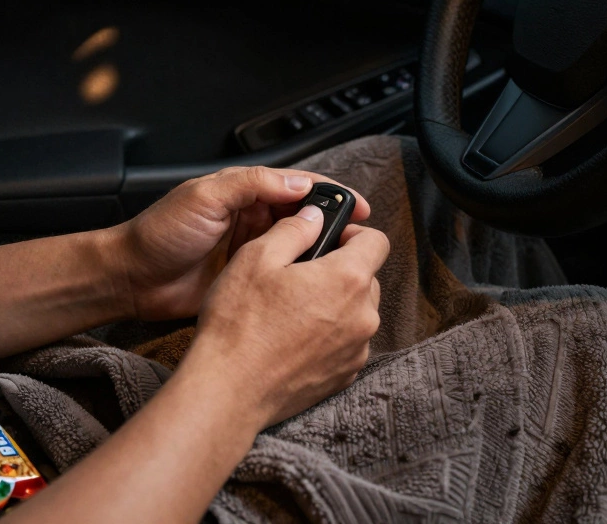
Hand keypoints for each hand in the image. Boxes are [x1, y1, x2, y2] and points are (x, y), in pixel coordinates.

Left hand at [110, 166, 370, 320]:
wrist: (132, 279)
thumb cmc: (159, 233)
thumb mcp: (205, 197)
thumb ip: (250, 185)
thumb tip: (298, 183)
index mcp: (244, 191)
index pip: (299, 186)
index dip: (330, 194)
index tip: (358, 207)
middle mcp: (251, 217)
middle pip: (305, 216)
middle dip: (332, 224)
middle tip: (356, 239)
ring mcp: (251, 249)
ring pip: (298, 246)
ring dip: (319, 251)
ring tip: (342, 262)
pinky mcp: (247, 279)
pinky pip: (281, 274)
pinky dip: (300, 277)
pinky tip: (316, 285)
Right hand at [184, 206, 388, 426]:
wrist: (229, 389)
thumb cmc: (238, 323)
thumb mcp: (256, 257)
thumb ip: (294, 229)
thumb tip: (314, 216)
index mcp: (346, 279)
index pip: (377, 241)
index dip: (354, 233)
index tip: (330, 238)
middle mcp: (363, 316)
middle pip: (368, 277)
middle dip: (340, 270)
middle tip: (300, 275)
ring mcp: (357, 349)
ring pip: (358, 311)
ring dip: (335, 304)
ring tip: (293, 310)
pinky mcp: (345, 374)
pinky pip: (348, 342)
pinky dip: (330, 334)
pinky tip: (294, 337)